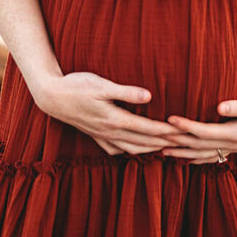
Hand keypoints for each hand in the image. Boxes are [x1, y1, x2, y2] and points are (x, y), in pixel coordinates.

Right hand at [31, 71, 182, 156]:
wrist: (51, 96)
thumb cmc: (76, 86)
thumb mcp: (100, 85)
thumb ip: (125, 92)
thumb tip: (149, 97)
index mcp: (114, 119)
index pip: (148, 129)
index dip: (167, 131)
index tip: (185, 132)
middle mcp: (110, 131)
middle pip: (143, 142)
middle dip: (165, 143)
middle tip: (184, 143)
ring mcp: (102, 136)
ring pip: (132, 148)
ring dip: (150, 150)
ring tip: (166, 148)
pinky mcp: (95, 135)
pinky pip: (117, 150)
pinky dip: (130, 151)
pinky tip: (135, 150)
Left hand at [162, 90, 236, 163]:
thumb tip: (220, 107)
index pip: (205, 132)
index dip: (186, 127)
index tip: (168, 120)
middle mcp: (234, 143)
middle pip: (199, 146)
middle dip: (178, 143)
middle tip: (154, 139)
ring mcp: (235, 147)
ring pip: (204, 153)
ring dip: (183, 153)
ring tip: (162, 151)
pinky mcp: (236, 145)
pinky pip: (213, 155)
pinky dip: (197, 157)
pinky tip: (186, 158)